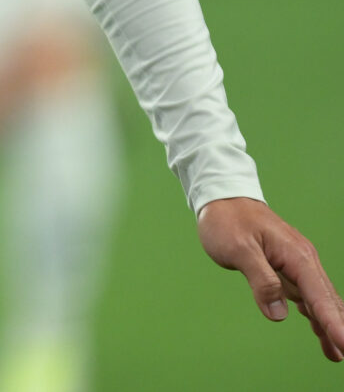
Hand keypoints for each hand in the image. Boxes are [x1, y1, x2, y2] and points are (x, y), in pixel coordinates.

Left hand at [199, 196, 343, 361]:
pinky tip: (317, 328)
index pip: (319, 296)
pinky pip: (305, 293)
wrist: (222, 197)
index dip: (333, 323)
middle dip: (337, 327)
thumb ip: (261, 280)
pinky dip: (313, 312)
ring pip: (318, 299)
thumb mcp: (239, 249)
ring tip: (334, 353)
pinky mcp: (286, 265)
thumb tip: (278, 313)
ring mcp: (296, 263)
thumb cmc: (227, 220)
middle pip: (326, 300)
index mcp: (297, 256)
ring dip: (327, 324)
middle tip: (342, 354)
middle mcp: (303, 260)